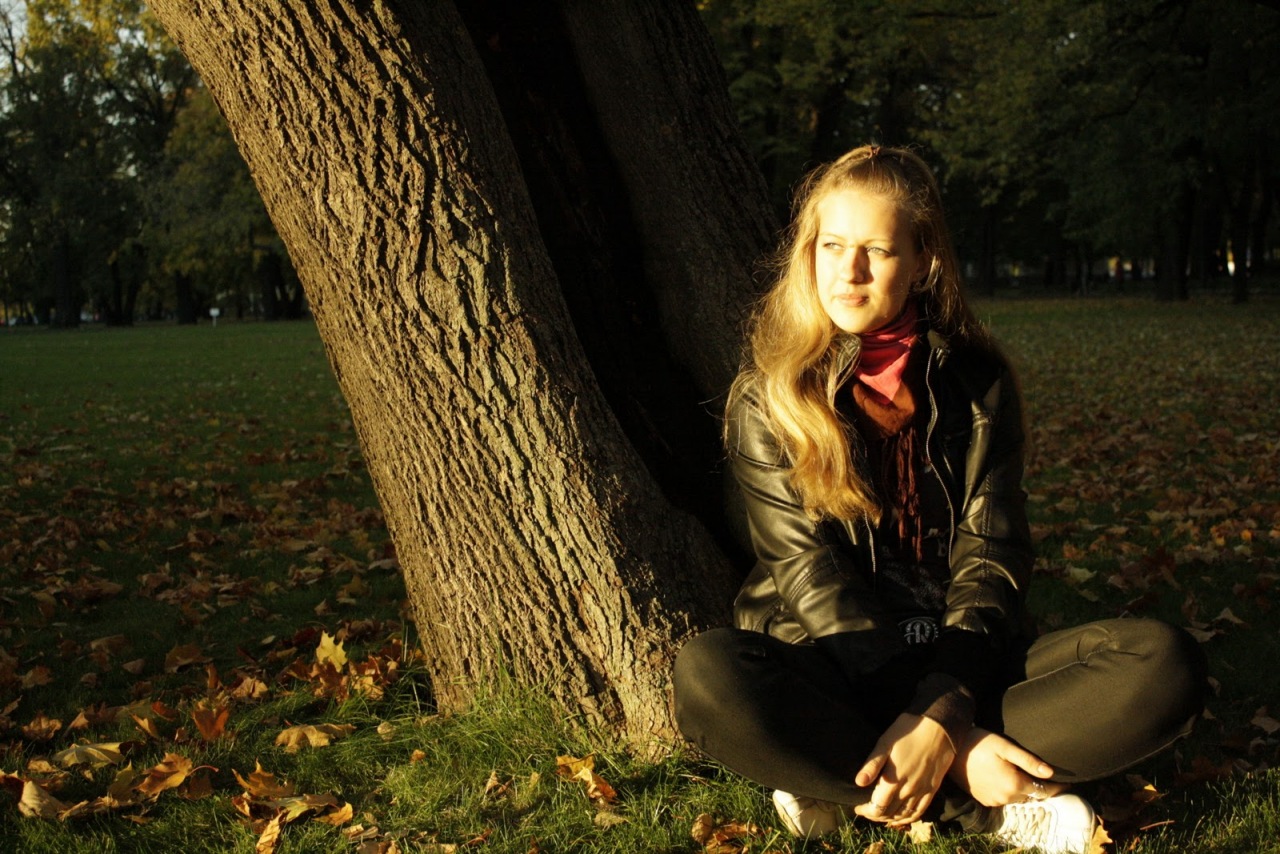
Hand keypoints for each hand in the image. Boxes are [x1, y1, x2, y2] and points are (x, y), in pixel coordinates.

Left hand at [851, 713, 954, 827]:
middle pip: (889, 813)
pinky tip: (902, 817)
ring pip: (904, 815)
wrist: (939, 727)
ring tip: (881, 814)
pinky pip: (920, 811)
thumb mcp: (885, 743)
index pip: (877, 807)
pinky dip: (908, 818)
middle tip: (866, 810)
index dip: (866, 811)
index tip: (857, 808)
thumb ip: (872, 765)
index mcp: (894, 780)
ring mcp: (922, 791)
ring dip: (891, 818)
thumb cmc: (908, 731)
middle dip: (876, 815)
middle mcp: (908, 790)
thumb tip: (858, 782)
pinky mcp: (932, 789)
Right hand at [948, 727, 1063, 806]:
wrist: (951, 749)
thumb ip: (1028, 761)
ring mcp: (993, 800)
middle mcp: (1005, 797)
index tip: (1068, 783)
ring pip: (1017, 797)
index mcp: (1014, 784)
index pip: (1043, 791)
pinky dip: (1009, 791)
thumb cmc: (979, 743)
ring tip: (1025, 775)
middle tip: (1046, 776)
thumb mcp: (1005, 747)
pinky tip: (1005, 777)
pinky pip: (1003, 798)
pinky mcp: (984, 800)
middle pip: (1031, 795)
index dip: (1057, 787)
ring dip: (1023, 789)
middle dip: (1039, 787)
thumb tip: (1050, 772)